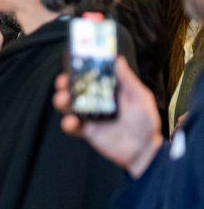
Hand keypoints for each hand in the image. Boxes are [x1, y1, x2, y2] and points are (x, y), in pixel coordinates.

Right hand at [53, 57, 162, 177]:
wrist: (145, 149)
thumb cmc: (146, 121)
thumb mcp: (139, 96)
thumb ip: (127, 79)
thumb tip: (117, 59)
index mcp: (109, 91)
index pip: (90, 77)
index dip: (79, 71)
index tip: (72, 63)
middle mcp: (97, 102)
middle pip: (75, 90)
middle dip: (65, 84)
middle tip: (62, 81)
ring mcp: (91, 117)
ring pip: (69, 107)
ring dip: (61, 101)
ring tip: (62, 99)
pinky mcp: (87, 131)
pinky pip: (72, 126)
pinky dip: (68, 123)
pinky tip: (71, 121)